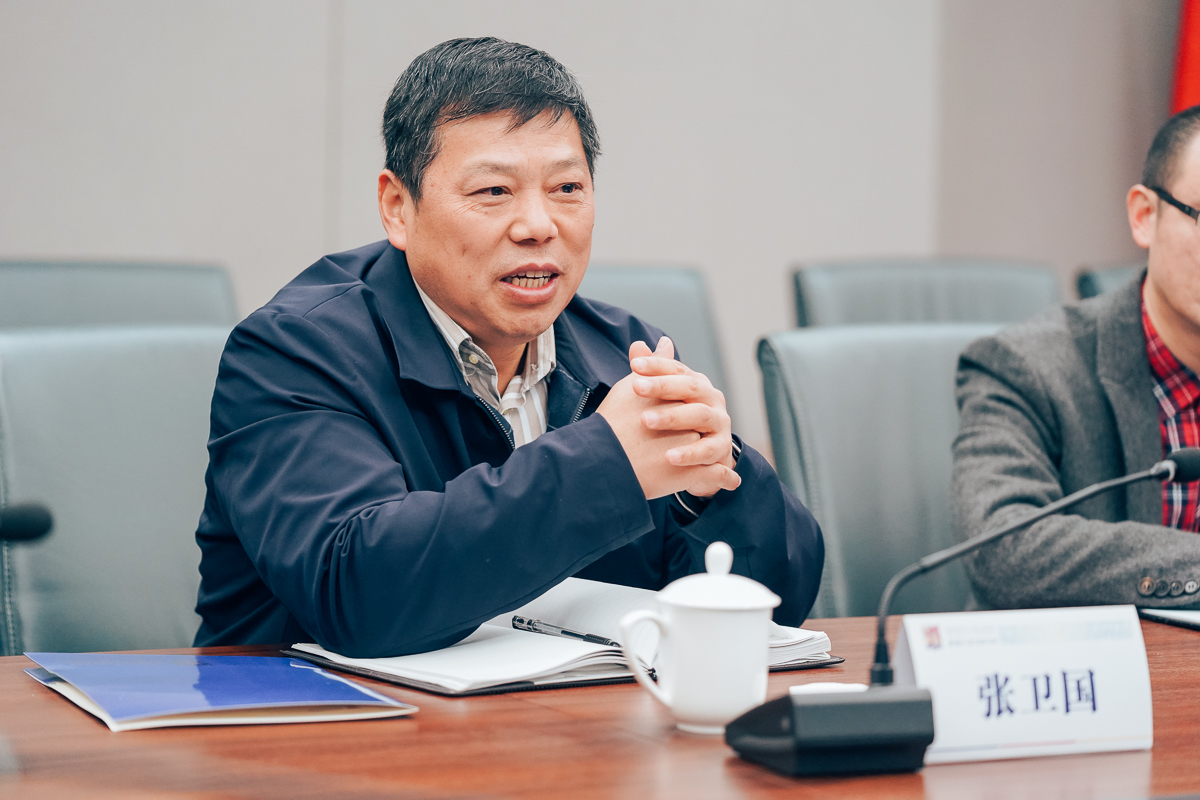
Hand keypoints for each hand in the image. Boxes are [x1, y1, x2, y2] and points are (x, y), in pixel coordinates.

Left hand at [629, 338, 738, 497]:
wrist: (705, 456)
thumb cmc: (680, 422)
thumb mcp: (665, 398)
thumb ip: (652, 374)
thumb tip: (637, 345)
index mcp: (696, 383)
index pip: (677, 368)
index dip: (656, 365)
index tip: (634, 365)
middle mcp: (711, 398)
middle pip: (689, 387)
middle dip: (662, 386)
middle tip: (635, 387)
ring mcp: (719, 422)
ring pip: (698, 415)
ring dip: (671, 417)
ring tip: (644, 421)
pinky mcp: (721, 448)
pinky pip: (706, 450)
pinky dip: (689, 454)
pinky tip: (668, 457)